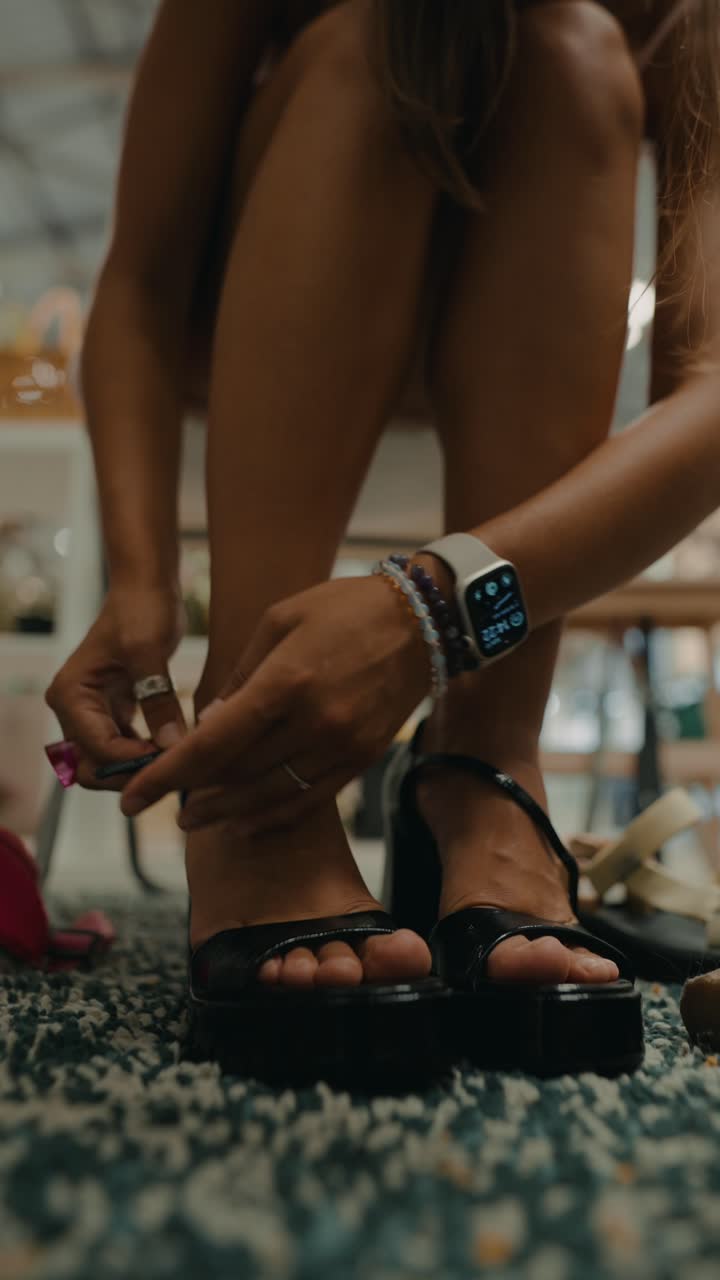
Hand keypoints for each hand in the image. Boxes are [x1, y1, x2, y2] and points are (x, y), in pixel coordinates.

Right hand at [45, 583, 186, 789]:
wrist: (145, 588)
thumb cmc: (141, 610)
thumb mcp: (150, 652)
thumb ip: (158, 700)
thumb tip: (173, 747)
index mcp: (70, 695)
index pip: (97, 749)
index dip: (134, 761)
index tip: (173, 757)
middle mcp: (73, 708)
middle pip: (92, 766)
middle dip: (129, 774)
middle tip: (172, 769)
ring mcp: (91, 712)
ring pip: (107, 763)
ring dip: (138, 768)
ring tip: (177, 762)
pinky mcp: (113, 712)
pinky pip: (123, 748)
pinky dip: (144, 755)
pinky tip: (173, 750)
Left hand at [120, 575, 431, 830]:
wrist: (425, 620)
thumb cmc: (344, 609)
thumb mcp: (279, 621)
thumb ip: (240, 677)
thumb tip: (209, 724)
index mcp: (285, 682)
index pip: (212, 744)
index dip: (166, 776)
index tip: (133, 797)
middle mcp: (314, 722)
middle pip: (237, 775)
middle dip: (192, 793)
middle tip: (162, 803)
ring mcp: (342, 745)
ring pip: (271, 795)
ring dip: (227, 812)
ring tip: (195, 818)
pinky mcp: (363, 758)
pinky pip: (310, 800)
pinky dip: (274, 815)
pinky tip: (247, 822)